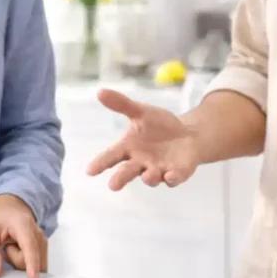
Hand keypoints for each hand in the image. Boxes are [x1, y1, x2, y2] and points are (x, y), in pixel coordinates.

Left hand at [0, 194, 46, 277]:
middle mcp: (38, 233)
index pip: (29, 247)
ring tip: (10, 248)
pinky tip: (17, 252)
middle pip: (31, 260)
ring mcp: (43, 241)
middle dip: (15, 260)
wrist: (10, 205)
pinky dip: (25, 263)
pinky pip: (37, 264)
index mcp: (23, 225)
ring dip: (19, 262)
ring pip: (35, 264)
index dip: (31, 264)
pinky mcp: (43, 248)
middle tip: (4, 247)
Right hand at [86, 89, 201, 189]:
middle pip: (127, 172)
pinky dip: (172, 178)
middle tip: (112, 186)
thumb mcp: (141, 112)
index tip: (89, 171)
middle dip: (121, 178)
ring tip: (147, 176)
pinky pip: (174, 178)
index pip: (111, 156)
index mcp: (128, 148)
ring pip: (151, 177)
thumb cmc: (159, 126)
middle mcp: (140, 163)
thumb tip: (100, 91)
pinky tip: (170, 176)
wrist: (187, 135)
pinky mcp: (177, 172)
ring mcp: (159, 170)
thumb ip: (122, 104)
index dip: (100, 163)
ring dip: (149, 177)